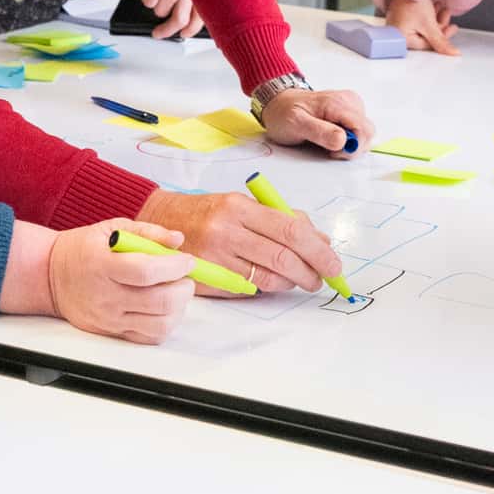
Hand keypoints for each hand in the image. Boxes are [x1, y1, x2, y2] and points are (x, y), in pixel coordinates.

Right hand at [4, 220, 193, 344]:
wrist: (50, 277)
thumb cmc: (82, 249)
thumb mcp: (111, 228)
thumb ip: (146, 232)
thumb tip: (177, 240)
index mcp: (103, 266)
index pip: (145, 272)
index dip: (174, 266)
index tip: (187, 260)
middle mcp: (106, 296)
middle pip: (158, 301)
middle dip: (183, 288)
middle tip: (185, 276)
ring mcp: (109, 319)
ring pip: (159, 324)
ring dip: (179, 308)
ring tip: (175, 292)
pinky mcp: (113, 332)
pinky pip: (149, 337)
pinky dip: (166, 324)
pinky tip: (164, 308)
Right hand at [137, 189, 343, 292]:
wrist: (159, 222)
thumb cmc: (207, 213)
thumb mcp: (242, 205)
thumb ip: (281, 218)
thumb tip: (320, 240)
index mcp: (240, 207)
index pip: (290, 229)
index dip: (318, 250)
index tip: (334, 263)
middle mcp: (227, 230)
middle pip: (283, 256)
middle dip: (312, 271)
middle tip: (324, 279)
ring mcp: (216, 256)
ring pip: (268, 277)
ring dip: (293, 282)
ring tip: (302, 281)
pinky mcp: (208, 278)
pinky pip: (249, 288)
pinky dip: (269, 287)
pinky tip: (275, 282)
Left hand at [257, 85, 372, 157]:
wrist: (279, 104)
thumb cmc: (285, 113)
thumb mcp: (295, 124)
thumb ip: (319, 132)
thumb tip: (343, 140)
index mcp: (337, 103)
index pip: (363, 129)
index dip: (353, 146)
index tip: (334, 152)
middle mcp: (348, 101)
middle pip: (368, 131)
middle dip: (352, 147)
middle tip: (329, 150)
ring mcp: (350, 105)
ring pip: (364, 132)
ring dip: (349, 144)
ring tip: (327, 142)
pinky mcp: (349, 112)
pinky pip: (358, 130)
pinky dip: (348, 139)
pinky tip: (331, 138)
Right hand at [383, 0, 459, 55]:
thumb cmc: (410, 0)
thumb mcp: (429, 24)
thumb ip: (441, 42)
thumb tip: (452, 54)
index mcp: (402, 40)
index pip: (427, 45)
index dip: (442, 37)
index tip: (452, 28)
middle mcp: (398, 35)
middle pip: (426, 37)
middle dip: (439, 26)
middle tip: (447, 15)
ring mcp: (400, 25)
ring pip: (425, 28)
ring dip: (436, 18)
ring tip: (442, 7)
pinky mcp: (403, 17)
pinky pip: (419, 21)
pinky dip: (429, 15)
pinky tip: (435, 6)